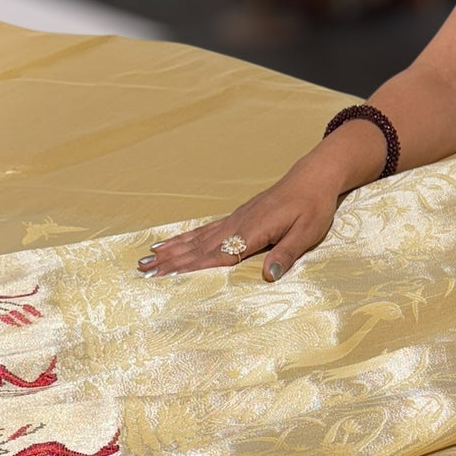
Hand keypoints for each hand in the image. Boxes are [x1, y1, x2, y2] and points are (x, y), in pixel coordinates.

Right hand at [136, 164, 339, 280]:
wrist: (312, 178)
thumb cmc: (313, 207)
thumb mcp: (307, 233)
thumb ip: (286, 254)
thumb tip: (269, 277)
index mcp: (254, 231)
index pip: (218, 255)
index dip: (191, 268)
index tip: (166, 277)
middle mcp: (237, 224)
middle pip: (198, 248)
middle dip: (170, 262)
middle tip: (142, 272)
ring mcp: (234, 219)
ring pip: (196, 238)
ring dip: (171, 250)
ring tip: (145, 260)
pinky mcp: (236, 216)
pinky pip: (204, 230)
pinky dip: (184, 238)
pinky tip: (170, 243)